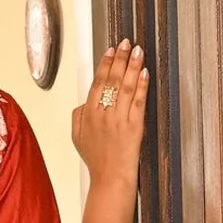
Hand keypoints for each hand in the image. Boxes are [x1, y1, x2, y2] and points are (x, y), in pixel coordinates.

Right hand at [71, 39, 148, 186]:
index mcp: (88, 115)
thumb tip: (83, 102)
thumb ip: (78, 116)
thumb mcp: (77, 138)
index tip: (110, 51)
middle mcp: (103, 114)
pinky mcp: (134, 126)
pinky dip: (142, 85)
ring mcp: (119, 120)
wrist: (109, 179)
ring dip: (132, 66)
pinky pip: (138, 101)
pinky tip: (144, 72)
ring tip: (137, 51)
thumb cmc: (96, 160)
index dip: (105, 64)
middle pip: (112, 80)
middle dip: (119, 58)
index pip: (97, 83)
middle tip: (126, 43)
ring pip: (126, 87)